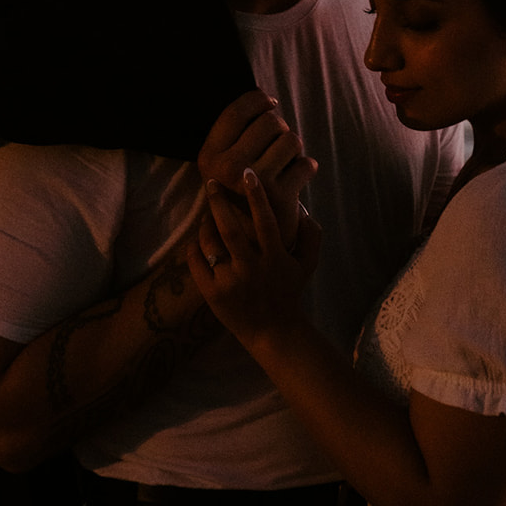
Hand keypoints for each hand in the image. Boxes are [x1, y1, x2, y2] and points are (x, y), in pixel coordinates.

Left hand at [188, 169, 321, 344]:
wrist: (273, 332)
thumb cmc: (289, 293)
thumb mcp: (308, 264)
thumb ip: (311, 234)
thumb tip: (300, 206)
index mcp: (275, 258)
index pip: (265, 220)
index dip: (256, 195)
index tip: (247, 173)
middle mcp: (252, 268)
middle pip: (230, 228)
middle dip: (219, 202)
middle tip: (211, 182)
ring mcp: (230, 282)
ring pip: (210, 243)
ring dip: (205, 223)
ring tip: (206, 214)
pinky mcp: (212, 294)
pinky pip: (196, 263)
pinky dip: (194, 247)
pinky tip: (198, 239)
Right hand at [197, 90, 316, 247]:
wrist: (248, 243)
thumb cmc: (239, 194)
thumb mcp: (222, 164)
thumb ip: (236, 134)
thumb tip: (263, 97)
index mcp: (209, 155)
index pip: (238, 110)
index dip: (258, 99)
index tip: (270, 103)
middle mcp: (228, 167)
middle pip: (271, 122)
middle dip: (280, 130)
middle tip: (275, 147)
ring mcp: (255, 183)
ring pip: (292, 140)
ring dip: (293, 150)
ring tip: (283, 165)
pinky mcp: (280, 196)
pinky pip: (307, 164)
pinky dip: (306, 169)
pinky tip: (295, 179)